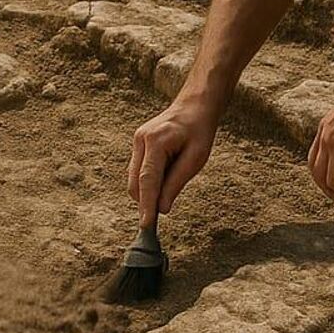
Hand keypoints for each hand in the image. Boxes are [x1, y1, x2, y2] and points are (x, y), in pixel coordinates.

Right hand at [129, 100, 218, 225]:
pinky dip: (149, 181)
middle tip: (163, 212)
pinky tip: (167, 174)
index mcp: (156, 141)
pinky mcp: (138, 144)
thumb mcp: (196, 158)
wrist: (195, 106)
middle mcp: (141, 140)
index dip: (146, 205)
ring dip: (149, 190)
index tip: (146, 226)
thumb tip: (161, 209)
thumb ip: (176, 183)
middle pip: (136, 182)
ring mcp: (137, 141)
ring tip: (173, 181)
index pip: (147, 180)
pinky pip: (138, 171)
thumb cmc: (199, 131)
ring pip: (134, 178)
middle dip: (146, 201)